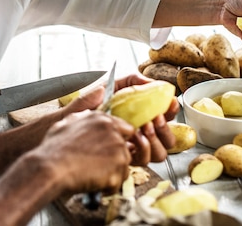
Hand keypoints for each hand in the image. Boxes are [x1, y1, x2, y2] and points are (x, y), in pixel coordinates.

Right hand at [34, 110, 134, 193]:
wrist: (50, 167)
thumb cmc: (53, 148)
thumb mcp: (66, 122)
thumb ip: (84, 116)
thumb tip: (89, 110)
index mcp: (101, 119)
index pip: (125, 129)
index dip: (118, 141)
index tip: (111, 151)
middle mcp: (113, 131)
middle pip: (126, 149)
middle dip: (115, 159)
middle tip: (101, 167)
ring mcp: (118, 149)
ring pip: (124, 166)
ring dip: (111, 173)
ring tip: (92, 176)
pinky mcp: (118, 168)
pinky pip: (119, 182)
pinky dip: (108, 187)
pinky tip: (93, 184)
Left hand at [64, 74, 178, 164]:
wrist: (69, 119)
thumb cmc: (88, 103)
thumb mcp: (109, 86)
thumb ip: (130, 81)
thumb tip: (150, 82)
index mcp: (140, 115)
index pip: (166, 116)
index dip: (172, 111)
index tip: (169, 104)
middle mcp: (140, 133)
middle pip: (169, 139)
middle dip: (166, 128)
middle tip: (156, 118)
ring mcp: (133, 146)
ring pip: (160, 152)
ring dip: (156, 139)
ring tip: (145, 127)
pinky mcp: (123, 157)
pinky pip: (143, 160)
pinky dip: (144, 149)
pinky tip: (135, 137)